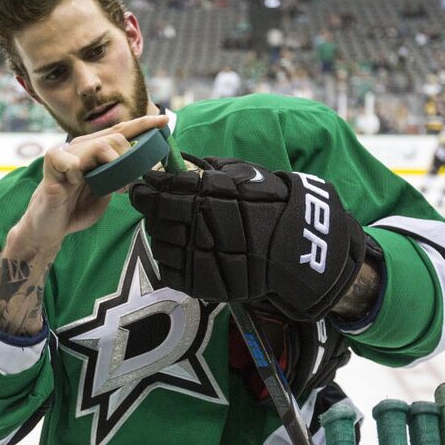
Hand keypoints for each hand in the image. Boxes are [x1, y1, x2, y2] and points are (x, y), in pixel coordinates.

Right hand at [7, 114, 169, 260]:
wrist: (50, 227)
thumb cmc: (75, 207)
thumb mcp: (106, 191)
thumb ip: (119, 177)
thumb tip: (138, 170)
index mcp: (94, 150)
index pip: (121, 131)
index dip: (143, 124)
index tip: (165, 120)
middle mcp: (81, 147)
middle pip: (115, 137)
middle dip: (129, 159)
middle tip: (125, 184)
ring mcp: (66, 154)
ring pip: (98, 145)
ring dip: (110, 166)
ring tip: (105, 185)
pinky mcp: (51, 166)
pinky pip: (68, 159)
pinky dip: (75, 171)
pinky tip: (73, 182)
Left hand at [129, 156, 366, 321]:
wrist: (298, 250)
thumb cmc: (273, 207)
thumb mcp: (246, 175)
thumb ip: (210, 169)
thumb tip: (178, 161)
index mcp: (210, 195)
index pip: (163, 188)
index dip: (150, 186)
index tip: (146, 184)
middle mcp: (201, 224)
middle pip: (157, 215)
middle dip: (153, 209)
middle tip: (157, 206)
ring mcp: (199, 256)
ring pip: (159, 242)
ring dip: (161, 234)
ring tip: (175, 229)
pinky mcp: (200, 282)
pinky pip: (168, 269)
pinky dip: (170, 258)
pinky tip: (182, 250)